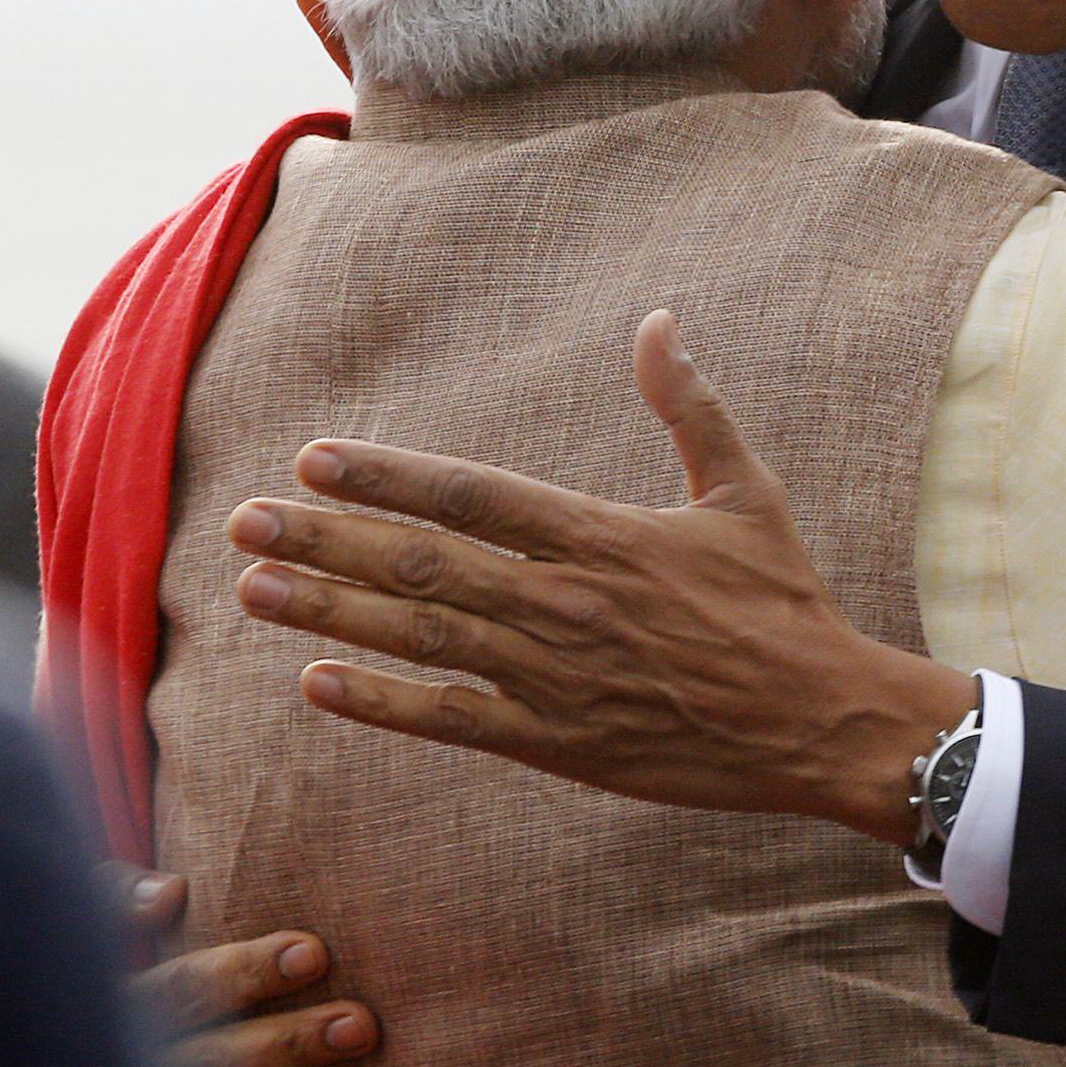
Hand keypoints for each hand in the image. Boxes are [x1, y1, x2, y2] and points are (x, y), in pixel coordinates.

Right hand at [117, 867, 380, 1066]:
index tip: (316, 954)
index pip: (185, 990)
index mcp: (121, 1019)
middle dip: (289, 1044)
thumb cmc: (94, 1014)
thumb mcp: (82, 946)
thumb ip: (113, 902)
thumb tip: (168, 893)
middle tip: (361, 1026)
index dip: (247, 971)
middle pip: (214, 1063)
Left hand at [224, 309, 976, 844]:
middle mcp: (565, 602)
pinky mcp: (558, 745)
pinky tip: (318, 683)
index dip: (386, 476)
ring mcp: (555, 677)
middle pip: (421, 563)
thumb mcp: (745, 492)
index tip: (313, 460)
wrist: (820, 722)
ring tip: (255, 590)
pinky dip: (382, 702)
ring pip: (421, 637)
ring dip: (330, 613)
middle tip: (245, 522)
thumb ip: (690, 407)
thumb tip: (659, 321)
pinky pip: (452, 721)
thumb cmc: (783, 603)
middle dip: (324, 541)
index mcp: (603, 534)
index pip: (470, 494)